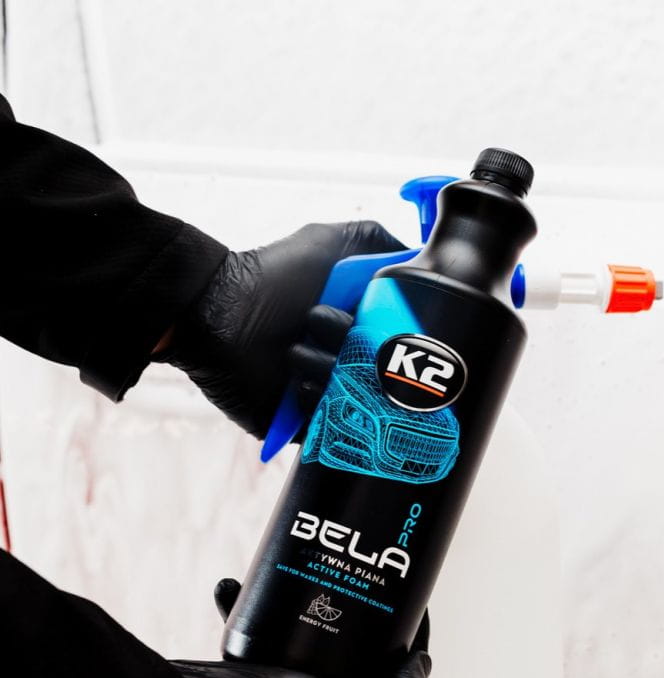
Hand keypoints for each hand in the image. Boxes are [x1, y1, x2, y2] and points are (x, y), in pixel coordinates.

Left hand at [164, 221, 404, 437]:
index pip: (402, 340)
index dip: (396, 332)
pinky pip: (330, 425)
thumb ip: (378, 241)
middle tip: (325, 328)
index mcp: (361, 325)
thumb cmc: (271, 276)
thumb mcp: (328, 242)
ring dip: (328, 371)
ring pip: (359, 399)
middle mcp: (349, 359)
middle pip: (384, 373)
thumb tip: (422, 257)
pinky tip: (291, 379)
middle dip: (358, 350)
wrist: (217, 314)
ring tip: (295, 351)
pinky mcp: (303, 421)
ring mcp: (328, 392)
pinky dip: (313, 400)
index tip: (377, 318)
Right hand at [168, 580, 429, 677]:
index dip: (408, 647)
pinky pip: (262, 635)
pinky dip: (254, 608)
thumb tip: (422, 667)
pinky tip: (235, 586)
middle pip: (355, 662)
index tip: (410, 603)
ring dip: (307, 605)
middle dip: (359, 619)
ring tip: (305, 571)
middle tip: (362, 577)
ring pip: (311, 643)